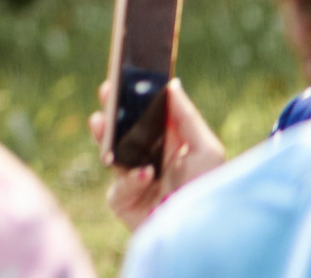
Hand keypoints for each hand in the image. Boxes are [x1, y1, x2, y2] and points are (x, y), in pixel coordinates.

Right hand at [91, 78, 224, 230]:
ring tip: (102, 124)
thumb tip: (172, 84)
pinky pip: (117, 186)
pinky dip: (130, 179)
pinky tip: (144, 175)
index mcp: (166, 145)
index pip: (143, 116)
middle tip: (107, 91)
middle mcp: (147, 160)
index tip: (123, 76)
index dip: (132, 97)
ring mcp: (132, 181)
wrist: (203, 235)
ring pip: (109, 153)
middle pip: (121, 130)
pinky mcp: (123, 202)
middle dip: (111, 111)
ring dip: (105, 137)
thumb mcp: (207, 150)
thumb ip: (187, 117)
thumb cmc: (208, 191)